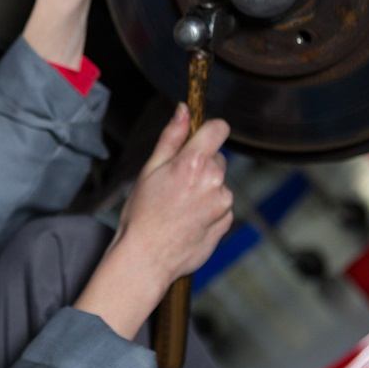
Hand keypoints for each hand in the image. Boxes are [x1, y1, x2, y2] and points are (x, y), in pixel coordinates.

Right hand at [73, 105, 233, 339]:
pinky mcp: (226, 221)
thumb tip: (184, 110)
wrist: (146, 257)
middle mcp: (213, 181)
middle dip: (200, 165)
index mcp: (193, 163)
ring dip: (205, 188)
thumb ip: (171, 137)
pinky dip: (209, 208)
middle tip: (175, 183)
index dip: (209, 130)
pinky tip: (188, 219)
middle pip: (216, 158)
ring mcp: (222, 203)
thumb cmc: (142, 214)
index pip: (218, 129)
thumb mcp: (149, 170)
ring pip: (218, 183)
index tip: (200, 137)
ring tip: (179, 206)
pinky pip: (221, 205)